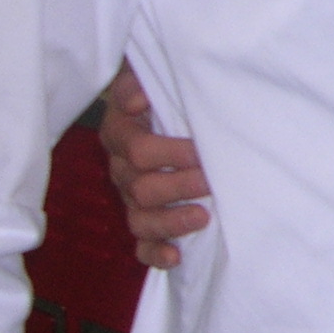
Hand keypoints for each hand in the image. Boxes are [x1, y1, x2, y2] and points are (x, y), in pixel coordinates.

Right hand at [99, 62, 209, 269]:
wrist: (165, 105)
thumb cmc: (165, 90)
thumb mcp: (151, 76)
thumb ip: (138, 83)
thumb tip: (138, 101)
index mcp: (122, 134)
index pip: (138, 150)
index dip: (170, 153)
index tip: (202, 151)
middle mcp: (123, 169)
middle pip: (141, 188)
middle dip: (179, 186)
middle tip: (211, 181)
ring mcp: (132, 197)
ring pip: (140, 220)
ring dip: (171, 222)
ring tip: (203, 217)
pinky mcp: (145, 219)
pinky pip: (142, 244)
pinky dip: (157, 253)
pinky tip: (177, 257)